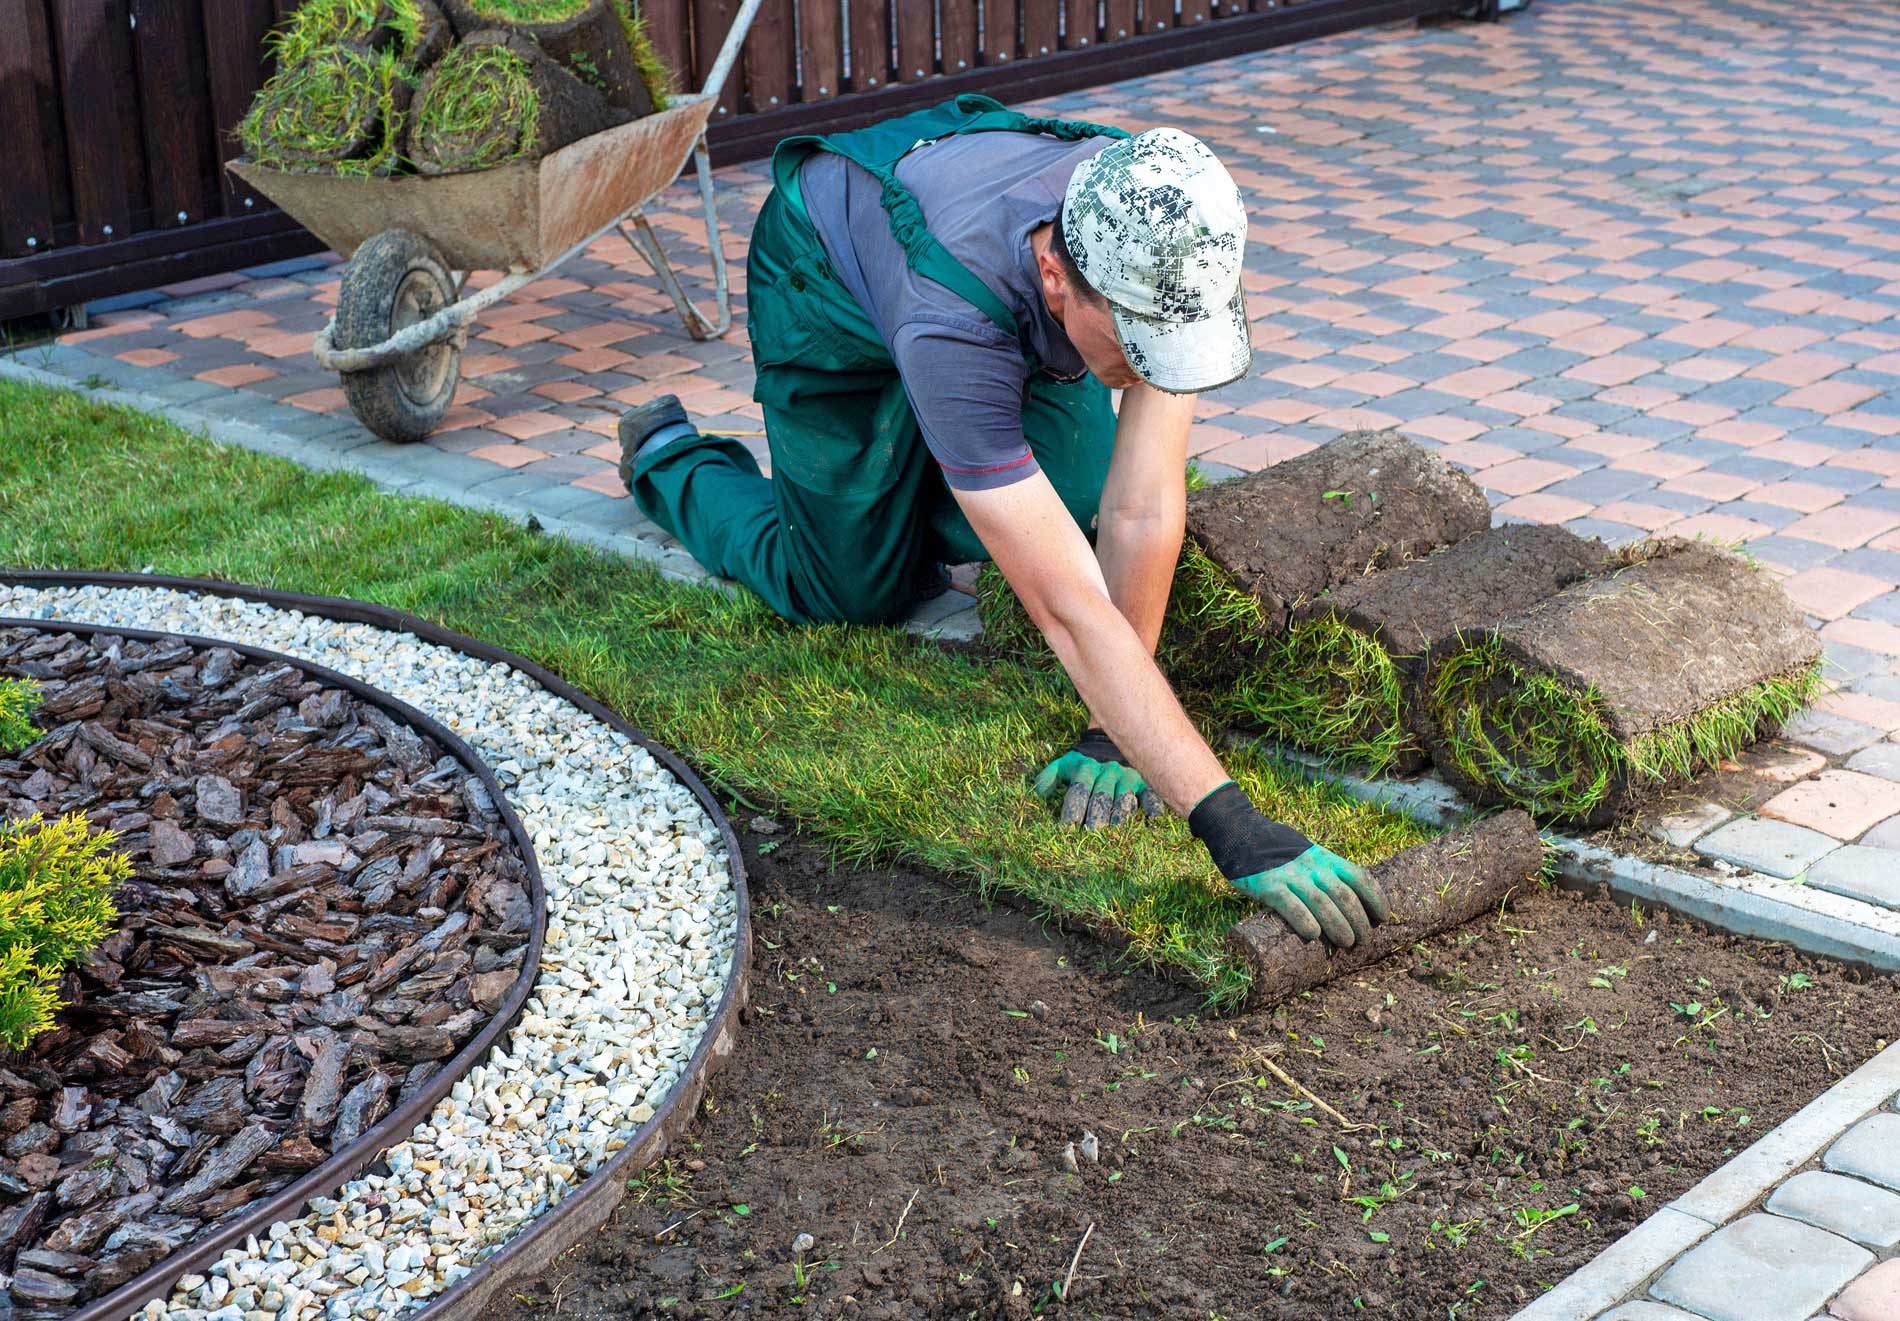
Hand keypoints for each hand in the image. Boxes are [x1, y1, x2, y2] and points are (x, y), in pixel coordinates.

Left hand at [1033, 727, 1164, 828]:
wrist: (1114, 738)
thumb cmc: (1086, 761)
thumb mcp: (1066, 763)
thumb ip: (1050, 776)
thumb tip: (1039, 792)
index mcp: (1087, 769)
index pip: (1079, 788)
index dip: (1074, 806)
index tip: (1068, 825)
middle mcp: (1107, 773)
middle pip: (1101, 795)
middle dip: (1096, 812)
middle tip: (1091, 830)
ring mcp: (1128, 776)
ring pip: (1124, 796)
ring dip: (1120, 812)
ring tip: (1115, 826)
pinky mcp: (1145, 782)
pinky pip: (1151, 794)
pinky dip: (1153, 806)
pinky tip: (1153, 819)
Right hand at [1232, 845, 1389, 948]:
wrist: (1240, 831)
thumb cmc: (1276, 850)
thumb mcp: (1306, 854)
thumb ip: (1321, 872)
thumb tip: (1343, 905)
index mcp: (1324, 857)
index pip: (1359, 877)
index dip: (1375, 899)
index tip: (1384, 918)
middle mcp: (1312, 866)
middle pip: (1344, 896)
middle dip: (1359, 921)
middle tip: (1363, 941)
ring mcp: (1290, 875)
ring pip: (1323, 904)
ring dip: (1339, 926)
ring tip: (1347, 944)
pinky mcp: (1268, 885)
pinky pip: (1291, 907)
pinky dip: (1305, 922)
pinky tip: (1313, 936)